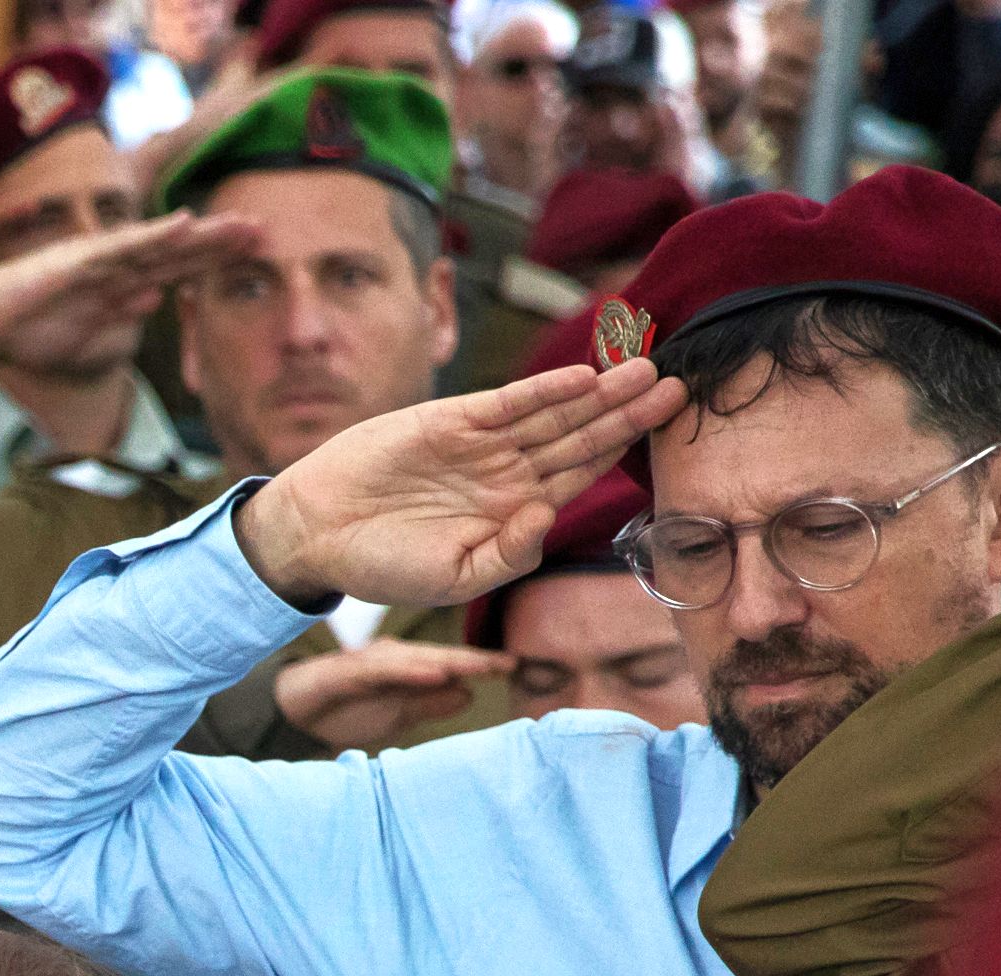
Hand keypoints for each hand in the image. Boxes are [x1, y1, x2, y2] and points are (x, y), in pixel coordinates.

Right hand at [0, 211, 266, 374]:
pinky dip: (153, 236)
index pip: (175, 266)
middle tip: (265, 229)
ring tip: (240, 225)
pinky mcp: (77, 261)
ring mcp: (97, 259)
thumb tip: (155, 296)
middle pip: (178, 250)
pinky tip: (184, 225)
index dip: (213, 258)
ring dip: (201, 235)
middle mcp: (114, 263)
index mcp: (118, 282)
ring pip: (160, 244)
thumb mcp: (88, 329)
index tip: (252, 251)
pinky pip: (122, 248)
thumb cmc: (28, 330)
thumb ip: (121, 310)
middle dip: (221, 242)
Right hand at [235, 357, 686, 609]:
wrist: (319, 532)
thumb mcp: (453, 579)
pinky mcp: (454, 421)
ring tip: (647, 371)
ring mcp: (483, 444)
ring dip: (600, 393)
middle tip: (680, 387)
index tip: (667, 433)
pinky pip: (510, 404)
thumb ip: (507, 555)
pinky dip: (545, 391)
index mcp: (515, 513)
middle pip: (580, 438)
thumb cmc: (382, 565)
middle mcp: (507, 473)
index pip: (581, 477)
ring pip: (554, 414)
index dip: (622, 453)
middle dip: (629, 413)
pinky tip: (583, 378)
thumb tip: (548, 517)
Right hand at [274, 637, 512, 749]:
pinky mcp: (348, 670)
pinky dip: (409, 671)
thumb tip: (468, 693)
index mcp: (407, 669)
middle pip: (440, 657)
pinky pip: (383, 670)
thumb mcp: (394, 714)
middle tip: (509, 663)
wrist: (292, 711)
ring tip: (481, 666)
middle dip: (475, 660)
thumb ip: (428, 703)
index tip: (517, 666)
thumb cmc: (344, 710)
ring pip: (416, 659)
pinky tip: (432, 673)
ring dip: (449, 662)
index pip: (450, 666)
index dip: (482, 665)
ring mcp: (371, 662)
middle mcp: (394, 658)